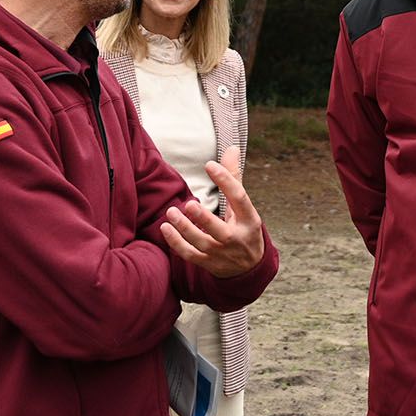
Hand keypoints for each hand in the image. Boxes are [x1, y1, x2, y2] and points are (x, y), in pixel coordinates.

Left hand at [160, 143, 264, 277]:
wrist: (249, 268)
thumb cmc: (244, 228)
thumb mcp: (244, 206)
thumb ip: (234, 177)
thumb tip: (230, 147)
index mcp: (249, 220)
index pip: (240, 198)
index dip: (226, 181)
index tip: (209, 164)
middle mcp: (236, 239)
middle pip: (220, 231)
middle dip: (203, 219)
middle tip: (188, 204)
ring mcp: (222, 254)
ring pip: (201, 243)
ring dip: (184, 228)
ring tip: (171, 211)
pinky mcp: (209, 263)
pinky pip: (190, 255)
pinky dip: (176, 243)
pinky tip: (165, 228)